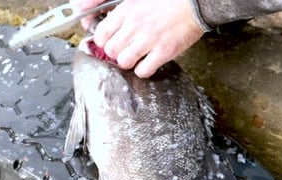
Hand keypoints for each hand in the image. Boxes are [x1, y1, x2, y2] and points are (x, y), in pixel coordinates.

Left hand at [71, 0, 203, 77]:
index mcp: (127, 10)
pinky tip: (148, 62)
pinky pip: (143, 70)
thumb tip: (86, 8)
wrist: (196, 3)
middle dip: (115, 52)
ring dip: (128, 62)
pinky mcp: (163, 52)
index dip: (103, 41)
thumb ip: (112, 4)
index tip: (109, 43)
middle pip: (110, 50)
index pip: (102, 34)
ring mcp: (149, 40)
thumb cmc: (168, 0)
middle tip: (124, 50)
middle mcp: (135, 25)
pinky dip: (143, 70)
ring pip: (124, 62)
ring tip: (136, 56)